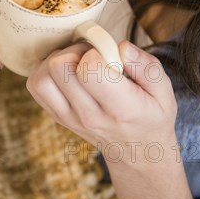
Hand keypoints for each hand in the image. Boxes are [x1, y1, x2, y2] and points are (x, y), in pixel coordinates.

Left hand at [26, 40, 177, 163]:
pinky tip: (67, 71)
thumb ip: (146, 66)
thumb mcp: (164, 92)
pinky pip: (36, 86)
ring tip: (78, 62)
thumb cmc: (150, 115)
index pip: (89, 71)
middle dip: (74, 50)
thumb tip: (121, 46)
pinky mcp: (56, 116)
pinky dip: (45, 72)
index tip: (108, 56)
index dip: (95, 53)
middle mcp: (89, 115)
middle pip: (59, 68)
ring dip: (56, 60)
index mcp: (120, 108)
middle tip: (91, 55)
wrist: (136, 152)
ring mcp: (69, 118)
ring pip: (41, 78)